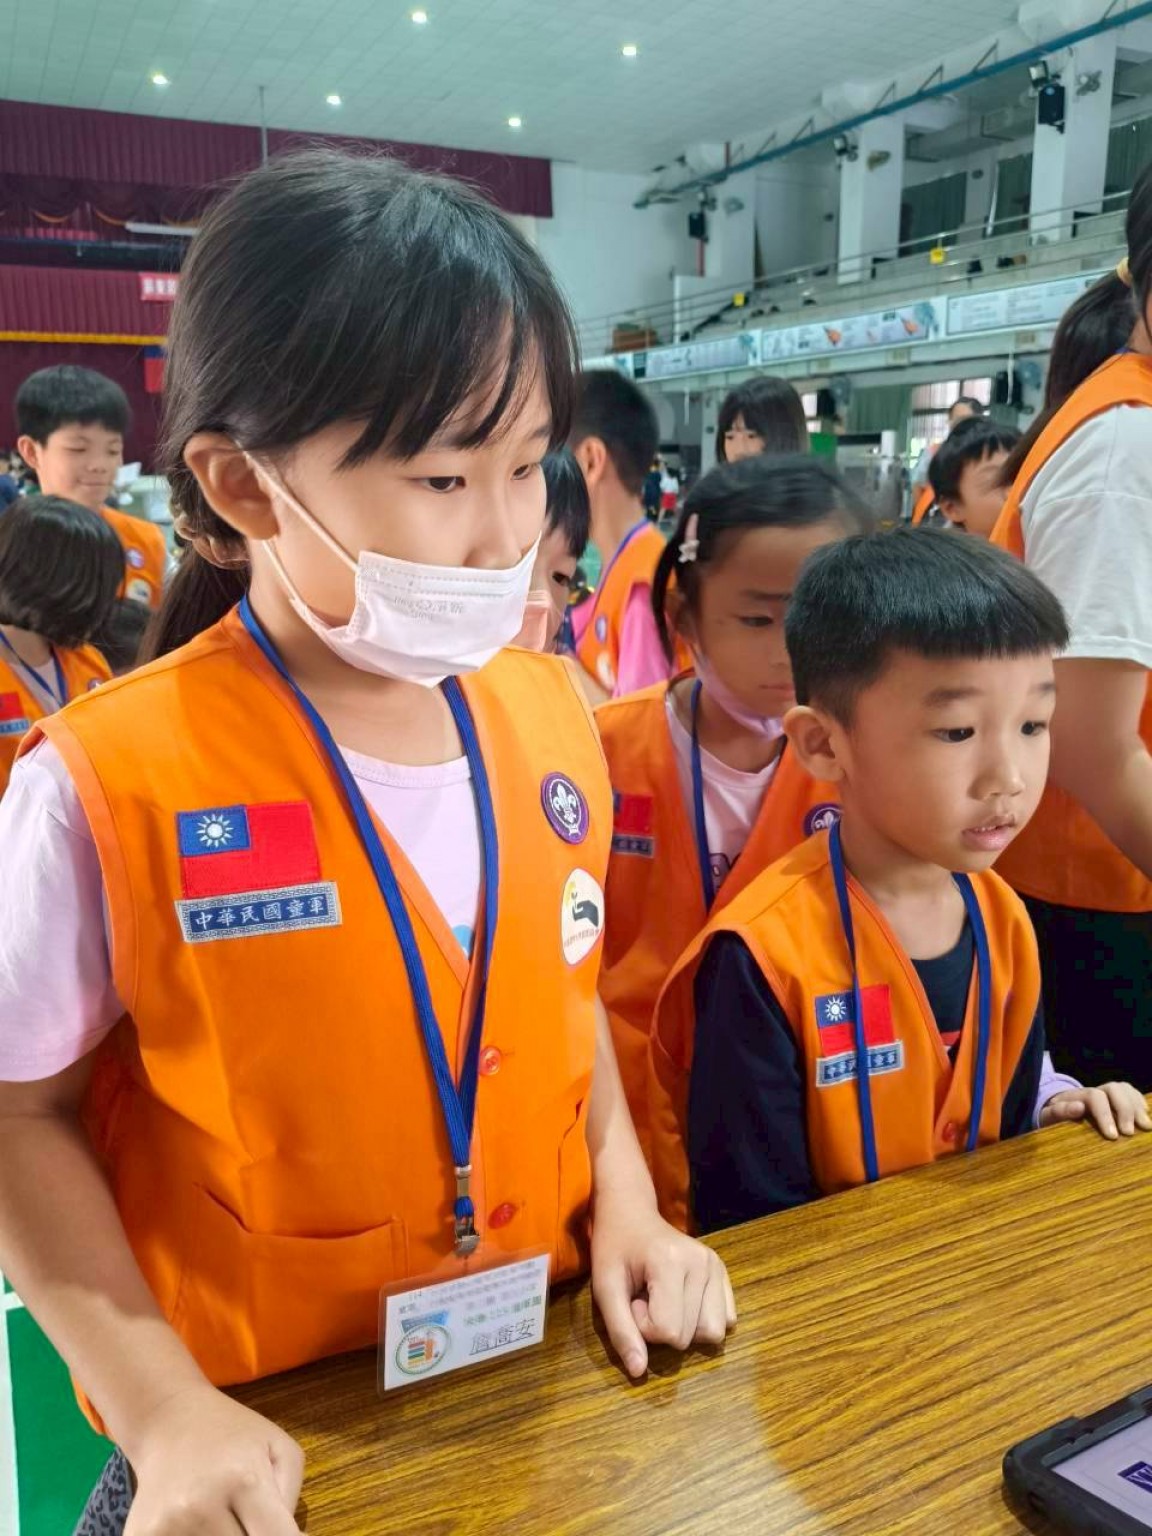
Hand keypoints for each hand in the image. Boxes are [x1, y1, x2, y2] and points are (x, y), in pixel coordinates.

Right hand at [122, 1382, 303, 1533]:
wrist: (169, 1419)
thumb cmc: (234, 1435)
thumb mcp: (279, 1448)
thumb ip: (290, 1498)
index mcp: (244, 1481)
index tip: (285, 1533)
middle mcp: (201, 1507)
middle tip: (250, 1520)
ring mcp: (165, 1527)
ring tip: (225, 1520)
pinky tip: (201, 1527)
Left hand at [590, 1197, 735, 1378]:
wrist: (632, 1214)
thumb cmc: (614, 1249)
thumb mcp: (605, 1288)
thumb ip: (621, 1331)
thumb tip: (639, 1372)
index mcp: (672, 1263)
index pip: (668, 1331)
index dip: (643, 1326)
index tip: (632, 1299)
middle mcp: (702, 1263)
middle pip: (690, 1337)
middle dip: (662, 1328)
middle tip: (645, 1297)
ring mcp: (717, 1266)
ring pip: (713, 1334)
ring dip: (684, 1327)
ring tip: (662, 1299)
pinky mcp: (724, 1271)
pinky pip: (725, 1321)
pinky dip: (701, 1320)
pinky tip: (681, 1299)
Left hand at [1040, 1083, 1151, 1140]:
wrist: (1057, 1108)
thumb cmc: (1054, 1115)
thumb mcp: (1048, 1115)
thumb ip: (1059, 1112)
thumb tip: (1078, 1108)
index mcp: (1078, 1094)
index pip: (1095, 1097)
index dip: (1105, 1114)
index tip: (1112, 1136)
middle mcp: (1095, 1090)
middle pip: (1114, 1089)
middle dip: (1124, 1110)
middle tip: (1128, 1133)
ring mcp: (1107, 1092)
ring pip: (1125, 1089)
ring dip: (1137, 1106)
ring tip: (1145, 1126)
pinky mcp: (1117, 1098)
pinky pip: (1132, 1093)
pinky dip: (1140, 1102)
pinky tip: (1146, 1115)